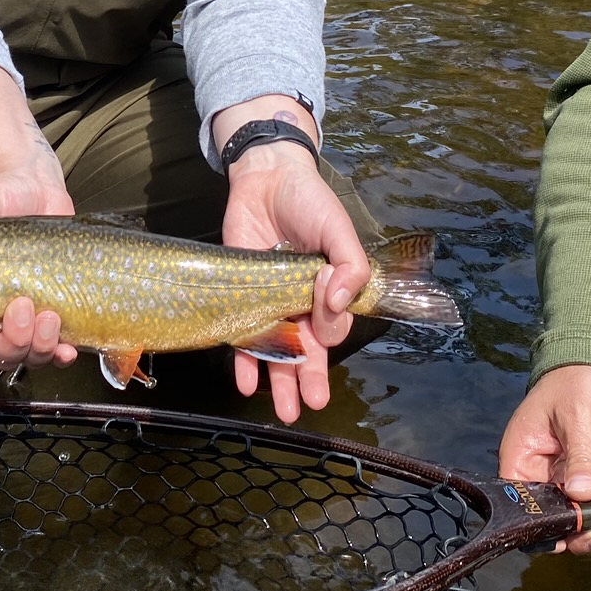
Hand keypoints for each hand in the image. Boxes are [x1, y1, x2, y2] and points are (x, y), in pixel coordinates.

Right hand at [0, 158, 77, 369]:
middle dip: (13, 340)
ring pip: (31, 355)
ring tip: (50, 317)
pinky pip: (58, 350)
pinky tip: (69, 350)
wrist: (36, 190)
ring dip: (40, 346)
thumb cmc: (1, 199)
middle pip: (2, 353)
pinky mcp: (56, 316)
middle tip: (23, 306)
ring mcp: (28, 320)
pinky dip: (62, 355)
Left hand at [221, 140, 370, 423]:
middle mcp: (300, 305)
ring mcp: (270, 303)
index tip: (325, 311)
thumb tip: (343, 299)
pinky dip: (245, 361)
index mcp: (329, 293)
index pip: (333, 326)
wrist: (265, 179)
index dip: (330, 327)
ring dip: (280, 381)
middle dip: (309, 381)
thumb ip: (350, 262)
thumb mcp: (337, 228)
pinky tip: (245, 383)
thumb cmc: (308, 203)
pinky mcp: (240, 296)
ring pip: (277, 351)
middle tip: (311, 405)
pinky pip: (242, 335)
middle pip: (307, 352)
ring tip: (285, 411)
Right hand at [498, 364, 590, 553]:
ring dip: (590, 531)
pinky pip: (590, 507)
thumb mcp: (576, 417)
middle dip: (571, 532)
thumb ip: (579, 455)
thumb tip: (581, 493)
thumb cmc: (575, 383)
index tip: (568, 532)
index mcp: (521, 457)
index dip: (540, 523)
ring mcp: (562, 478)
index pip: (520, 502)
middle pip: (546, 517)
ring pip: (570, 518)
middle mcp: (537, 473)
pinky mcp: (585, 477)